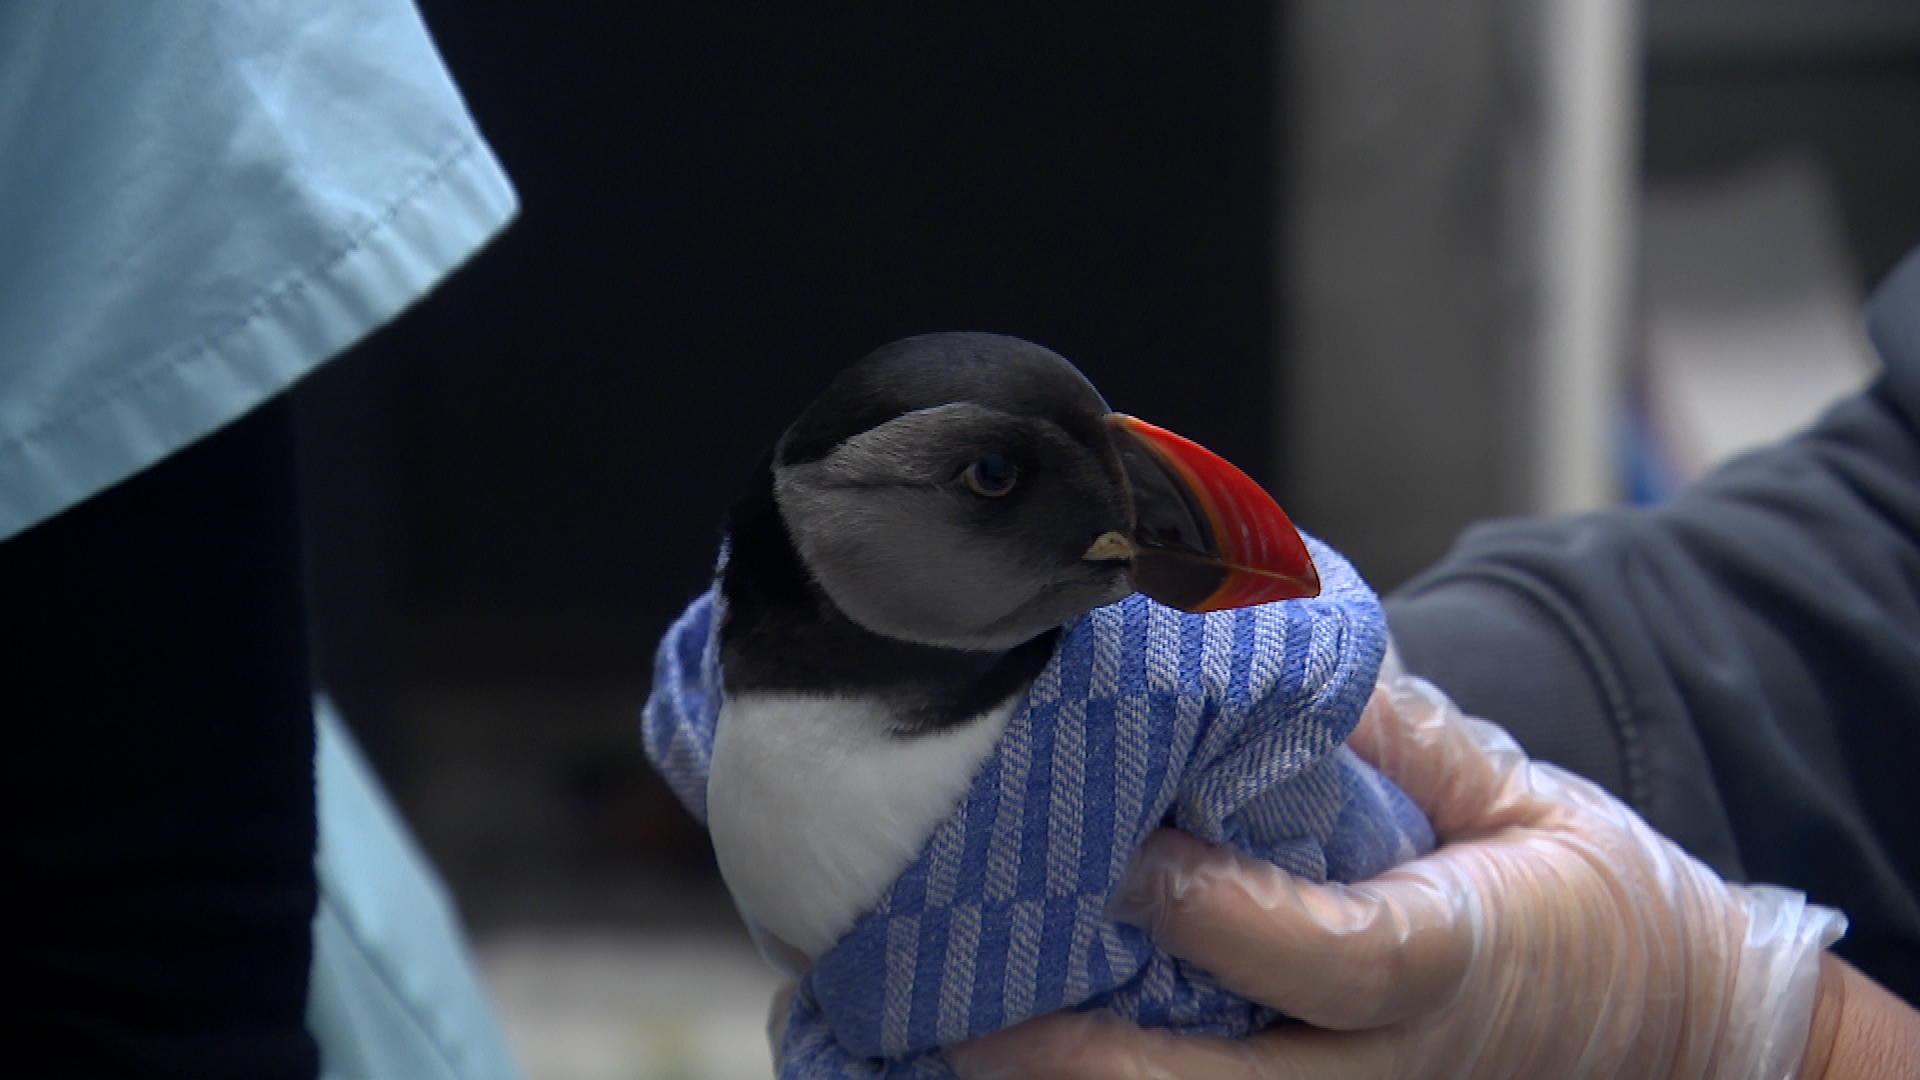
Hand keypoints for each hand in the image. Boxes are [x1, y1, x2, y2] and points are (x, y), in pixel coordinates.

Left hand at [947, 664, 1845, 1078]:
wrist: (1680, 1035)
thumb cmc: (1592, 906)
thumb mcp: (1527, 797)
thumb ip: (1409, 735)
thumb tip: (1287, 651)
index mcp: (1453, 967)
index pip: (1326, 959)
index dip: (1220, 915)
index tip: (1120, 860)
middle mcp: (1398, 1074)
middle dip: (1085, 1063)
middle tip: (966, 1009)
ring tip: (961, 1040)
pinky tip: (1038, 1062)